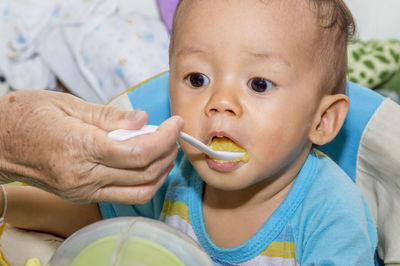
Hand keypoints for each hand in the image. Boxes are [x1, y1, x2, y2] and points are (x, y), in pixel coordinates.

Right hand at [0, 90, 183, 203]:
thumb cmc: (25, 116)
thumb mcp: (66, 103)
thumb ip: (109, 116)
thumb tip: (143, 120)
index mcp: (78, 147)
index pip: (137, 151)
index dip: (165, 138)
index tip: (176, 124)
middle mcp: (83, 175)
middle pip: (143, 172)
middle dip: (168, 152)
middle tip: (175, 133)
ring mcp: (83, 190)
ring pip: (140, 191)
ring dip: (162, 170)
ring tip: (167, 148)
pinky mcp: (83, 196)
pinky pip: (126, 196)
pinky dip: (146, 181)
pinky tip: (150, 163)